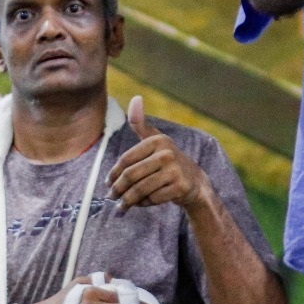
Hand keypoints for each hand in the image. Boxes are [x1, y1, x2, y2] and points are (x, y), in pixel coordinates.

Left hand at [107, 96, 211, 210]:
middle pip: (132, 175)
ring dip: (128, 200)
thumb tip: (136, 98)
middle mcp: (167, 153)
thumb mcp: (155, 140)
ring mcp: (175, 170)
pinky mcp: (180, 187)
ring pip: (141, 189)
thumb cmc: (168, 161)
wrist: (195, 181)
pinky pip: (153, 198)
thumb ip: (141, 123)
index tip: (107, 182)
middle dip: (118, 188)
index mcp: (158, 140)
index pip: (126, 159)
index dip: (114, 172)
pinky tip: (141, 204)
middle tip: (111, 196)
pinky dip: (144, 203)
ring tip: (121, 205)